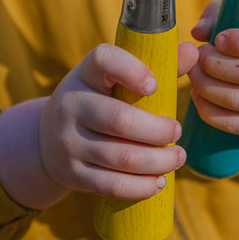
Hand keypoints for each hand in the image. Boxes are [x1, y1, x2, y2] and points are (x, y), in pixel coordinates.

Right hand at [0, 42, 196, 208]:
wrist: (46, 141)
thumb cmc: (98, 101)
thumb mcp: (114, 79)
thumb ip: (155, 66)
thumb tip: (192, 52)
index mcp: (85, 74)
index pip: (103, 60)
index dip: (131, 70)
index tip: (155, 85)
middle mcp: (71, 105)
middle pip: (121, 120)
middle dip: (158, 130)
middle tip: (178, 131)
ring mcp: (68, 142)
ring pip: (121, 157)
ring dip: (158, 161)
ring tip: (178, 158)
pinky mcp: (73, 173)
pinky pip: (111, 185)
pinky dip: (140, 187)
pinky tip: (159, 182)